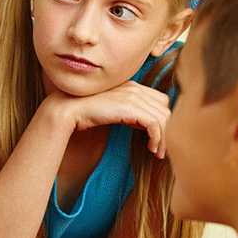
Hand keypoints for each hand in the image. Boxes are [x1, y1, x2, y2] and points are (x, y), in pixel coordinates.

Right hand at [45, 80, 170, 157]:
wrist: (68, 109)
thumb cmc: (86, 112)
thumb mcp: (113, 109)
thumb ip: (130, 112)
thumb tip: (145, 125)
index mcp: (132, 85)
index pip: (161, 100)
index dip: (164, 119)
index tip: (158, 137)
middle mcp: (135, 88)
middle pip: (166, 108)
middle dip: (168, 129)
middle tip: (161, 149)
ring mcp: (133, 96)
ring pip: (164, 117)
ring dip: (164, 138)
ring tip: (158, 152)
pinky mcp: (130, 107)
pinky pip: (155, 124)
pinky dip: (157, 138)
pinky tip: (150, 148)